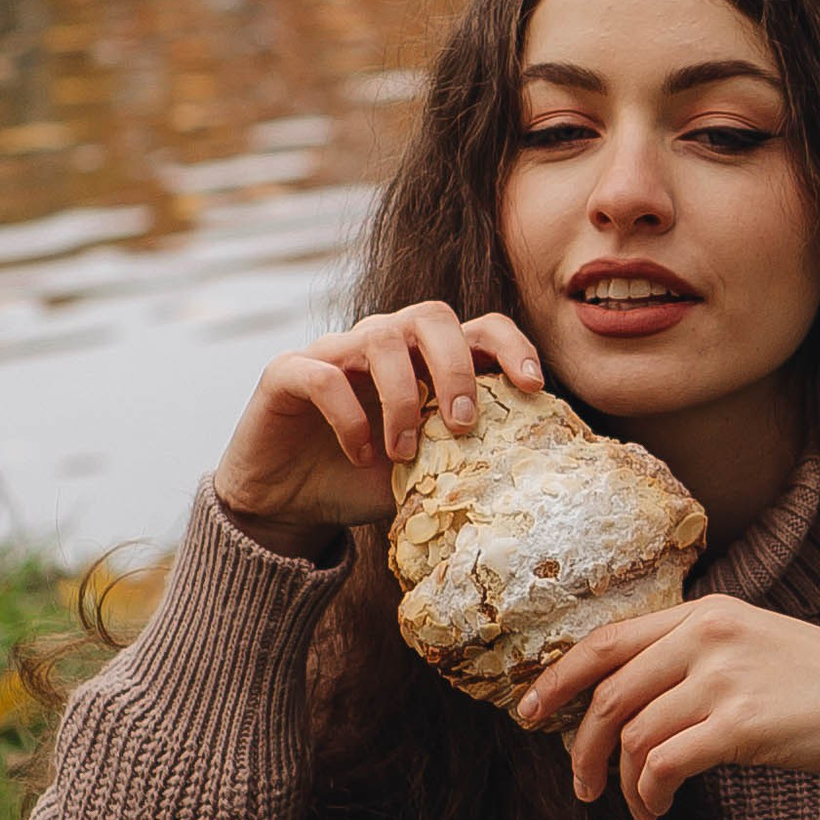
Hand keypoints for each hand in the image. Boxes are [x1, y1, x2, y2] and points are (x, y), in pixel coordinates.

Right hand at [213, 304, 543, 554]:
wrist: (286, 503)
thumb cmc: (360, 481)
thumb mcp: (423, 474)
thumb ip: (462, 460)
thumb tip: (526, 475)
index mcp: (423, 360)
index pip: (478, 329)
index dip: (512, 346)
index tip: (533, 387)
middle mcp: (381, 342)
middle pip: (431, 316)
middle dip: (456, 367)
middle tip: (463, 425)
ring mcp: (333, 351)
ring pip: (380, 338)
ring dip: (403, 398)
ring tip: (404, 454)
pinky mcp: (287, 371)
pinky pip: (325, 376)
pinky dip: (349, 417)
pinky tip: (361, 455)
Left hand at [518, 596, 819, 819]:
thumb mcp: (757, 649)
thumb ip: (696, 660)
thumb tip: (628, 705)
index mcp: (709, 613)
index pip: (608, 639)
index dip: (558, 678)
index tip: (530, 712)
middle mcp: (710, 636)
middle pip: (609, 691)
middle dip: (580, 745)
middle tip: (581, 785)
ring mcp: (726, 677)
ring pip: (632, 733)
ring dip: (623, 781)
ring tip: (639, 807)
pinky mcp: (744, 724)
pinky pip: (664, 763)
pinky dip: (649, 793)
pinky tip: (658, 809)